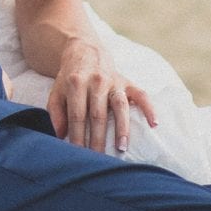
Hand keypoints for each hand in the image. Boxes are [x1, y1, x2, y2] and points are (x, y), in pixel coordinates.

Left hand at [46, 40, 157, 155]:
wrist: (85, 51)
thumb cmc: (70, 78)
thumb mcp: (57, 91)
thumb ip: (56, 112)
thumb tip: (60, 135)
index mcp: (76, 83)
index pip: (77, 114)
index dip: (77, 135)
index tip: (78, 154)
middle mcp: (96, 81)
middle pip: (98, 114)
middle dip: (98, 138)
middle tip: (98, 158)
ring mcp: (114, 81)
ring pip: (119, 106)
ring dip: (121, 127)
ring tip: (122, 147)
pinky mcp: (127, 82)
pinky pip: (141, 94)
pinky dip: (149, 108)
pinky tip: (154, 124)